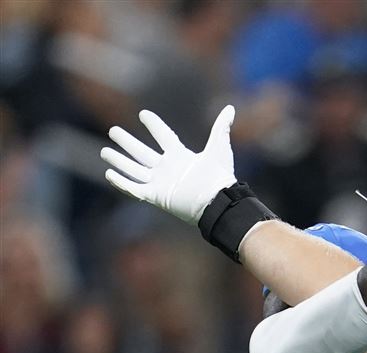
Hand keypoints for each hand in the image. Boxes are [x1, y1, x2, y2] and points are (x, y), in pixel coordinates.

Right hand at [101, 105, 237, 223]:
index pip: (164, 137)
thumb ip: (221, 127)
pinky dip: (121, 182)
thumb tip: (230, 107)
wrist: (218, 201)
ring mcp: (160, 183)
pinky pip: (134, 188)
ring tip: (104, 151)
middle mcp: (168, 168)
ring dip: (119, 160)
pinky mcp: (155, 196)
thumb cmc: (219, 176)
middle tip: (113, 130)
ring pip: (134, 169)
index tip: (143, 114)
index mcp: (181, 156)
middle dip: (127, 142)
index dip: (154, 125)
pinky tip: (109, 173)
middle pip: (142, 152)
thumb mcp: (219, 148)